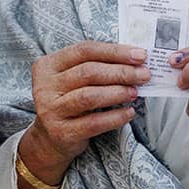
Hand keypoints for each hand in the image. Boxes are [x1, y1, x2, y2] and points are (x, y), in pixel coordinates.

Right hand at [20, 42, 148, 184]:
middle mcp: (45, 86)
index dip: (114, 51)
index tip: (139, 56)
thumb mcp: (72, 79)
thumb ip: (96, 66)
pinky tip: (129, 113)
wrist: (49, 138)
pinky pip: (93, 123)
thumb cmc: (68, 101)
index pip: (84, 50)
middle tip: (144, 75)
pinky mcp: (61, 132)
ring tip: (135, 92)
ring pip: (89, 96)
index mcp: (48, 65)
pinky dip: (114, 117)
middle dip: (120, 72)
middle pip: (88, 72)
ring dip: (117, 92)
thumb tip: (134, 60)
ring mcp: (51, 110)